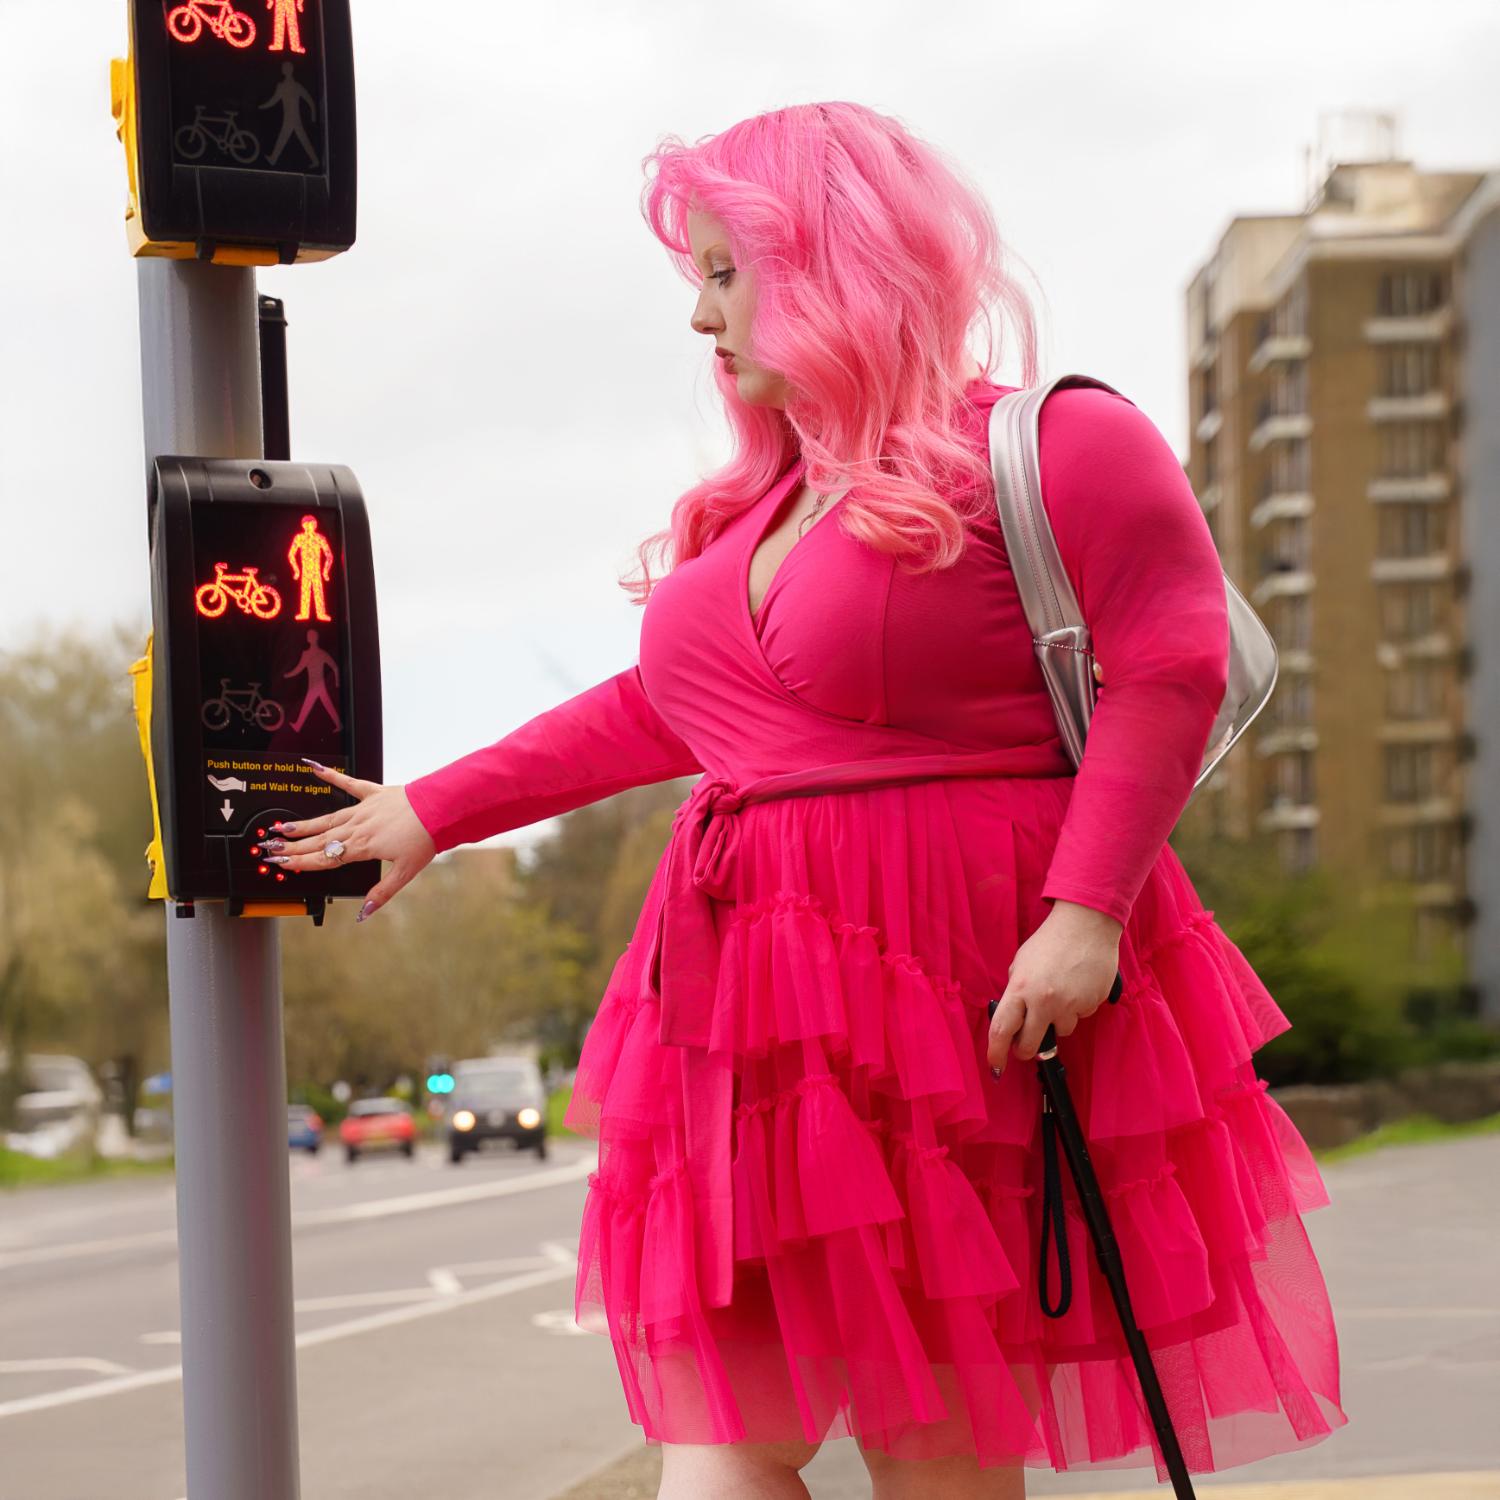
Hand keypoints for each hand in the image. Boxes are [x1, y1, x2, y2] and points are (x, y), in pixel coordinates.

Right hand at [259, 762, 436, 920]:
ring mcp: (363, 809)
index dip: (300, 863)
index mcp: (362, 847)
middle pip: (319, 840)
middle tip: (268, 849)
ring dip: (303, 824)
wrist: (440, 809)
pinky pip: (348, 783)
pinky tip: (312, 767)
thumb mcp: (406, 873)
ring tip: (282, 828)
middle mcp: (357, 828)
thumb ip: (382, 893)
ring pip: (327, 818)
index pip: (324, 859)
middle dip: (292, 847)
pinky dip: (331, 776)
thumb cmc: (425, 839)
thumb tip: (364, 912)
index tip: (280, 865)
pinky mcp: (373, 793)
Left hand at [986, 899, 1122, 1073]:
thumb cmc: (1049, 942)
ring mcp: (1070, 1004)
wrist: (1086, 925)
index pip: (1002, 1029)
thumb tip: (1015, 1018)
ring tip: (1061, 992)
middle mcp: (1044, 1001)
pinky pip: (1080, 1016)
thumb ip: (1016, 991)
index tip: (995, 1066)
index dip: (996, 1052)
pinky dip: (1077, 1007)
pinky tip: (1077, 985)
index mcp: (1020, 988)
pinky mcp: (1091, 1004)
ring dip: (1057, 1020)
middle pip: (1031, 1046)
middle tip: (1026, 1045)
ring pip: (1061, 1031)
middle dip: (1026, 1050)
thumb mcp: (1021, 964)